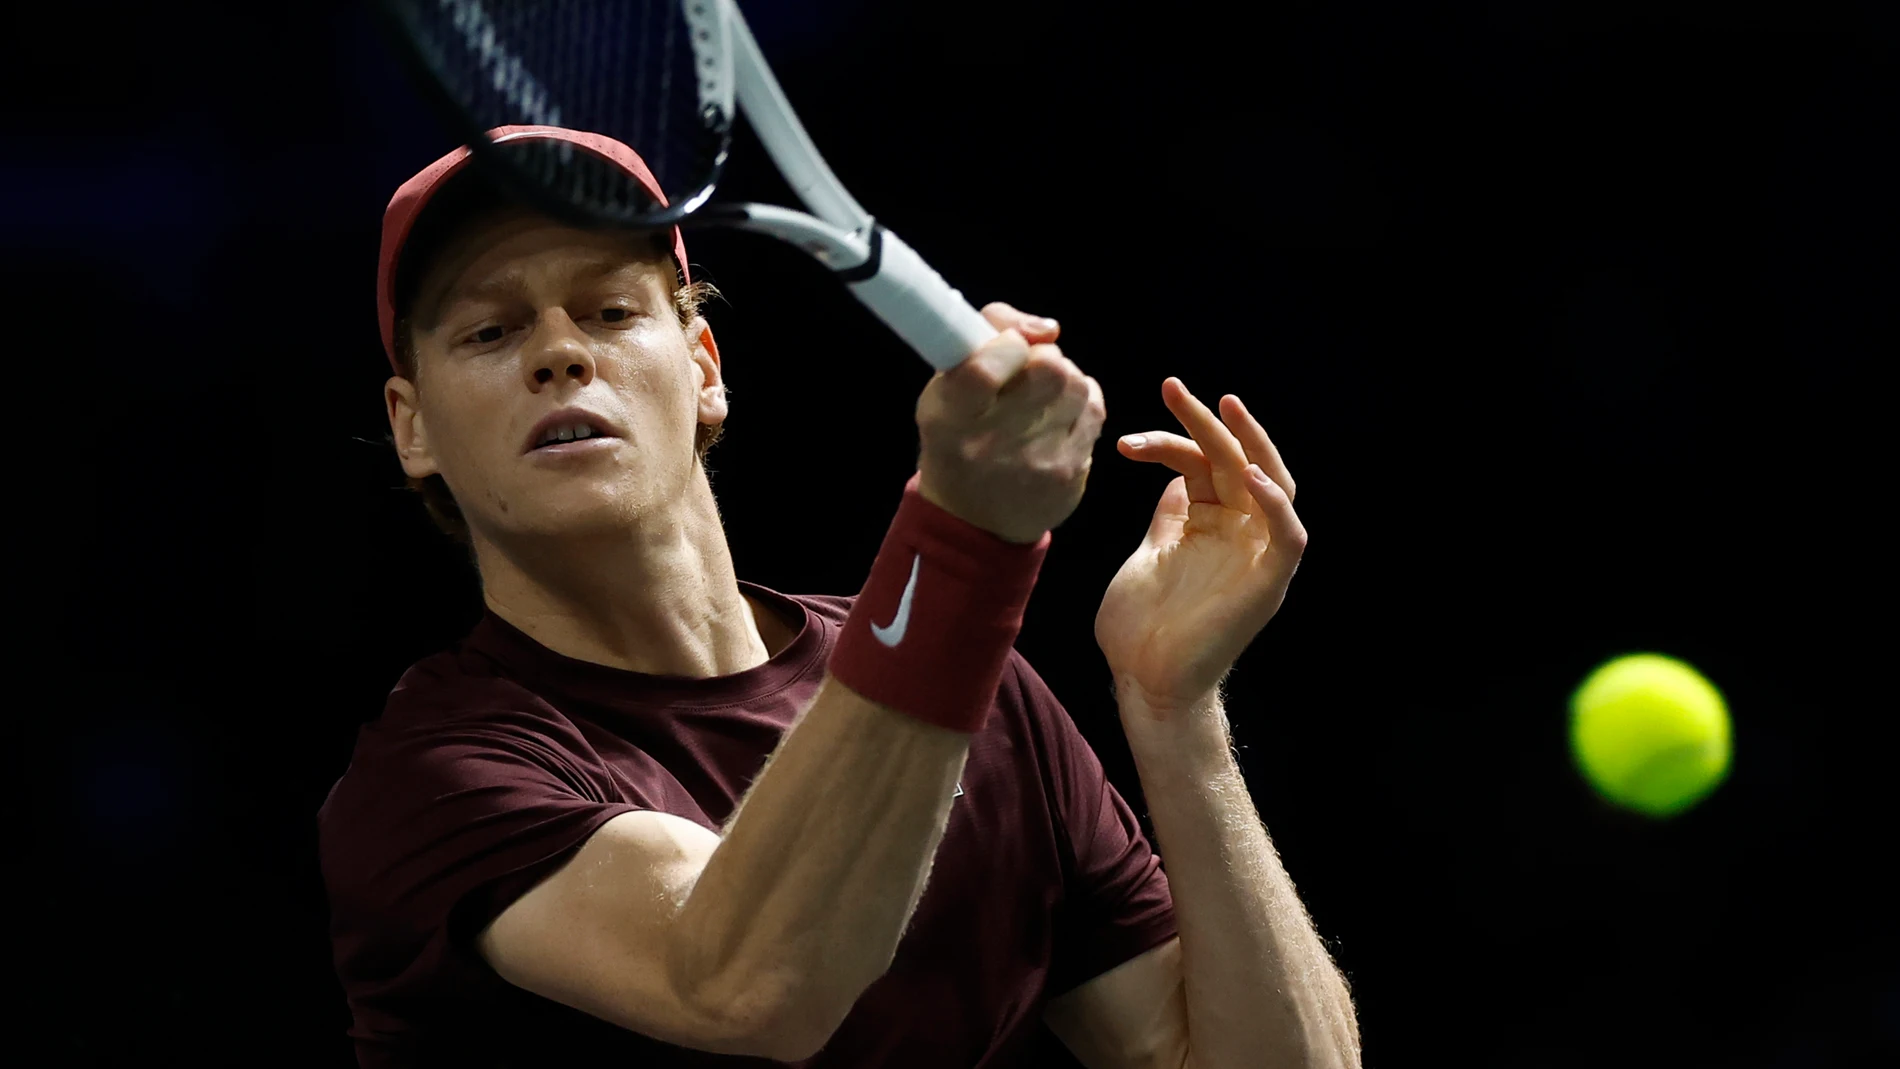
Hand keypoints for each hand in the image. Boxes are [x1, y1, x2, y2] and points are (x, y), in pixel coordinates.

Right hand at [914, 304, 1106, 542]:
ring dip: (1064, 377)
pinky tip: (1059, 412)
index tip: (1006, 347)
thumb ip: (986, 334)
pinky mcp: (1070, 473)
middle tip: (1027, 371)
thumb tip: (1048, 328)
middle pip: (1049, 367)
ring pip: (1077, 384)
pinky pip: (1094, 410)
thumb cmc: (959, 436)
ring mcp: (1037, 461)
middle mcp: (992, 443)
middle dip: (1043, 356)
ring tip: (1042, 394)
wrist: (973, 518)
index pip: (987, 364)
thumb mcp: (948, 385)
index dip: (1007, 341)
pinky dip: (1079, 400)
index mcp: (950, 418)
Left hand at [1095, 378, 1306, 715]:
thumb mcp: (1148, 555)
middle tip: (1172, 386)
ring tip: (1222, 406)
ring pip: (1271, 483)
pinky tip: (1247, 476)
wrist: (1144, 683)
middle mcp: (1237, 532)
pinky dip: (1275, 505)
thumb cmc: (1139, 629)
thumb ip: (1168, 517)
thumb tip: (1174, 477)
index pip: (1201, 463)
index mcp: (1208, 522)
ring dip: (1250, 443)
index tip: (1128, 438)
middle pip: (1234, 461)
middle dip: (1207, 422)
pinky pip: (1288, 537)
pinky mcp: (1267, 583)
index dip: (1171, 441)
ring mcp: (1254, 555)